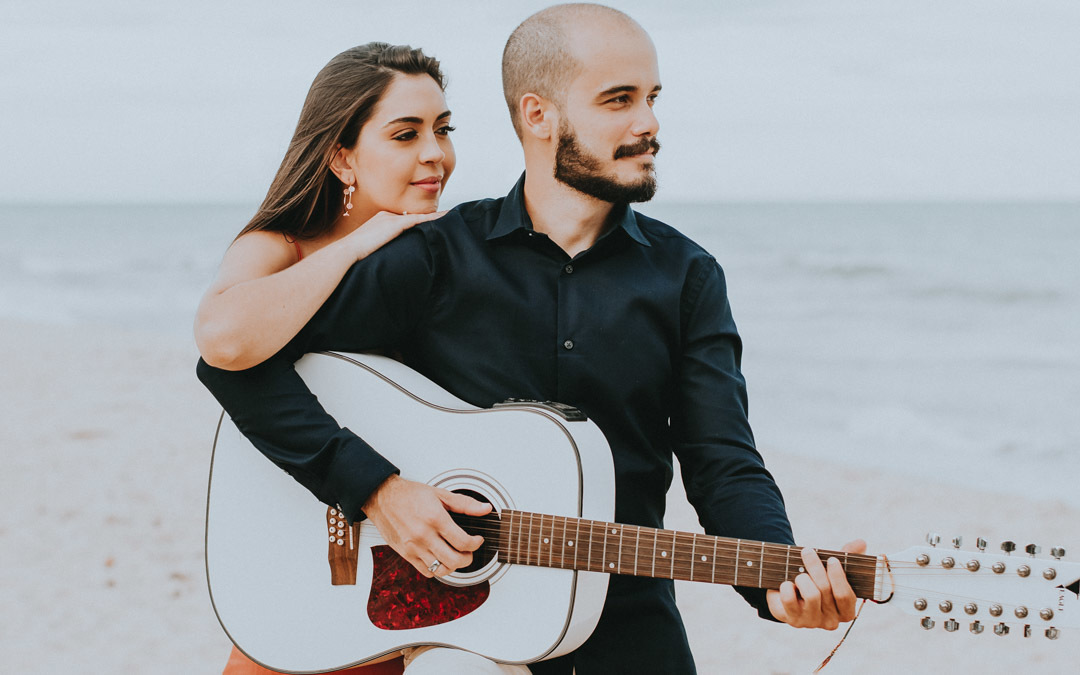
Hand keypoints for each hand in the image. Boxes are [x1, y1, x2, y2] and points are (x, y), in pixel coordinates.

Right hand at [347, 210, 446, 259]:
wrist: (348, 251)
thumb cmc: (355, 256)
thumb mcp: (370, 250)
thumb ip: (381, 249)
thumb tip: (388, 258)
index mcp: (380, 220)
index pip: (403, 220)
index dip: (417, 223)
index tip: (429, 225)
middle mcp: (387, 216)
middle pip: (412, 217)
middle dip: (428, 219)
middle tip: (446, 218)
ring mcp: (391, 218)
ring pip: (418, 217)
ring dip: (434, 217)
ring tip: (450, 216)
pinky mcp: (396, 223)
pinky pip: (420, 219)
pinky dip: (433, 218)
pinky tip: (445, 217)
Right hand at [361, 475, 491, 577]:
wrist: (382, 498)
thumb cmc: (409, 494)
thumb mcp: (440, 494)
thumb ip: (465, 503)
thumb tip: (484, 509)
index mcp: (435, 519)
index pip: (463, 542)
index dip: (475, 544)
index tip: (477, 540)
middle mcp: (424, 536)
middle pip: (454, 560)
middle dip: (468, 558)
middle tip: (469, 551)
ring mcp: (414, 547)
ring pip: (441, 569)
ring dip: (453, 566)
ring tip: (456, 556)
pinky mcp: (406, 554)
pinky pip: (426, 571)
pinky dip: (437, 569)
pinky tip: (440, 558)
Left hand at [766, 539, 866, 628]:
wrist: (790, 594)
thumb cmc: (816, 581)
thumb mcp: (831, 569)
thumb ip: (848, 556)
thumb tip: (861, 543)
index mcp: (846, 611)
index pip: (846, 596)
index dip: (838, 576)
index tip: (832, 559)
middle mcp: (831, 621)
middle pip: (826, 590)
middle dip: (816, 567)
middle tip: (807, 551)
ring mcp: (812, 622)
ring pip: (811, 595)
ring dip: (802, 578)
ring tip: (799, 574)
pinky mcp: (794, 620)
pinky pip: (790, 599)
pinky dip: (787, 587)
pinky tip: (787, 584)